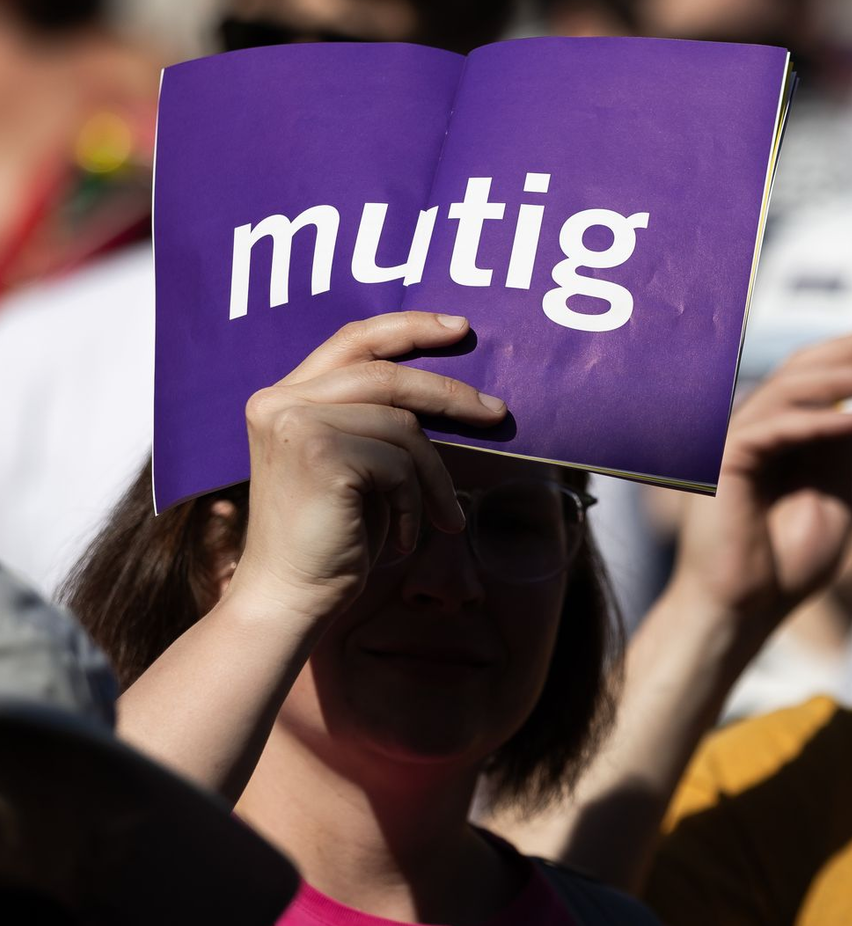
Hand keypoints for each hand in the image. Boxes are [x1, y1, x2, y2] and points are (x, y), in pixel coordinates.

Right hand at [227, 312, 507, 630]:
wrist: (292, 597)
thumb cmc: (334, 536)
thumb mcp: (359, 464)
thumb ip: (380, 420)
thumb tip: (454, 393)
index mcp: (286, 395)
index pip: (353, 341)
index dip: (408, 327)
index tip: (459, 328)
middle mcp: (280, 400)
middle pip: (386, 374)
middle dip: (449, 393)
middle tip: (497, 413)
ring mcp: (294, 422)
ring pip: (401, 426)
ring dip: (434, 477)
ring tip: (442, 517)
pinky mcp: (318, 453)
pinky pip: (399, 463)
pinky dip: (415, 502)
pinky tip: (406, 536)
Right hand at [668, 310, 851, 647]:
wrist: (744, 611)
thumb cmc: (785, 565)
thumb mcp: (834, 494)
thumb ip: (840, 447)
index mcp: (777, 433)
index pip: (816, 377)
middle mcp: (753, 426)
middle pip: (804, 368)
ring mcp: (734, 439)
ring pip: (790, 389)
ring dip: (844, 376)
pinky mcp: (725, 459)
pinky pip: (780, 427)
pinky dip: (824, 420)